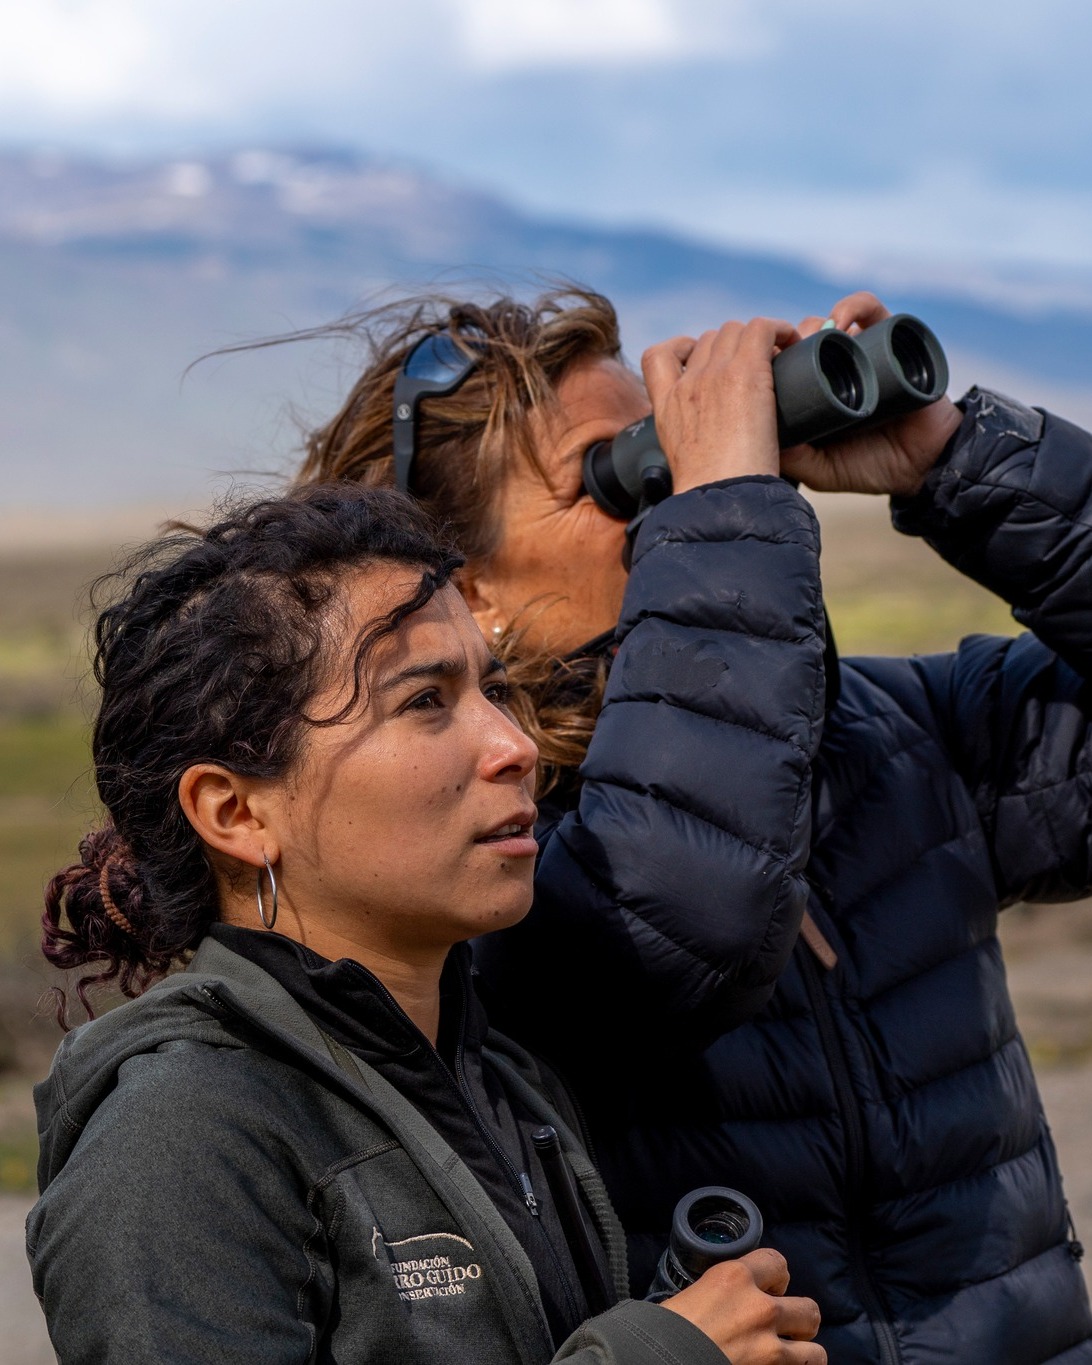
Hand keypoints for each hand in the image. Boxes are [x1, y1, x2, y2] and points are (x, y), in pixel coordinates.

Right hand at [642, 318, 799, 493]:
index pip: (658, 357)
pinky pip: (763, 329)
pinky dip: (781, 330)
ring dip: (759, 339)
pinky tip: (794, 344)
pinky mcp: (745, 372)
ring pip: (735, 330)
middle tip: (760, 368)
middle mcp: (687, 384)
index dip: (682, 349)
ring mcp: (713, 374)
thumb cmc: (711, 497)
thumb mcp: (688, 468)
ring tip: (781, 358)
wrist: (719, 499)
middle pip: (708, 339)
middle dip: (733, 347)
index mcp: (667, 407)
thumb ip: (696, 449)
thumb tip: (715, 455)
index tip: (704, 363)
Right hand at [661, 1247, 824, 1362]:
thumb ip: (720, 1292)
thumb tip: (724, 1299)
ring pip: (814, 1349)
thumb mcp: (693, 1295)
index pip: (778, 1262)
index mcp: (735, 1277)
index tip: (770, 1289)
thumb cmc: (666, 1330)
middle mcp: (760, 1307)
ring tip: (788, 1354)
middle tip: (779, 1326)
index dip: (776, 1278)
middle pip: (808, 1307)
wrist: (660, 1359)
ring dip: (803, 1352)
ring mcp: (770, 1345)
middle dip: (797, 1318)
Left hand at [779, 291, 962, 496]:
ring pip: (827, 322)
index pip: (783, 365)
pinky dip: (852, 306)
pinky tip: (838, 321)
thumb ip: (794, 458)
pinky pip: (869, 309)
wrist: (925, 463)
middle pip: (799, 339)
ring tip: (808, 343)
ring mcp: (860, 353)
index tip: (756, 371)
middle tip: (783, 358)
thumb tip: (762, 436)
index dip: (769, 361)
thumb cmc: (871, 467)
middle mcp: (834, 369)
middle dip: (787, 343)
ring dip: (812, 326)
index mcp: (814, 394)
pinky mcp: (890, 339)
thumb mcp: (821, 469)